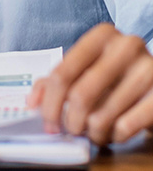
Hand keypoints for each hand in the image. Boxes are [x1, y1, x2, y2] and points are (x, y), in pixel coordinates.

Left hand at [27, 24, 152, 144]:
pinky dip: (115, 136)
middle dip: (70, 122)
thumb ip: (56, 80)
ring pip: (102, 116)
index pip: (63, 73)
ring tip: (94, 132)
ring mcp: (147, 69)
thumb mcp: (87, 68)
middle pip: (80, 95)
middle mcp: (125, 46)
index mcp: (101, 35)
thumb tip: (31, 102)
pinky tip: (115, 132)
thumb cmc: (117, 75)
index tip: (48, 122)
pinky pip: (126, 127)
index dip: (50, 103)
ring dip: (93, 132)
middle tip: (71, 130)